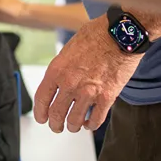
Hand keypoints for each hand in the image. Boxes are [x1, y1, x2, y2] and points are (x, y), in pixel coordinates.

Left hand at [34, 16, 138, 132]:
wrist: (121, 34)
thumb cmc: (97, 35)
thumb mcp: (69, 49)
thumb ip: (62, 68)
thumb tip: (58, 82)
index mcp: (57, 70)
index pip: (41, 99)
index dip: (40, 113)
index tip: (42, 118)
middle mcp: (70, 84)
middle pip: (56, 114)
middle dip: (55, 124)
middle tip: (56, 127)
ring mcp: (88, 92)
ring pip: (74, 121)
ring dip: (72, 126)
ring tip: (74, 126)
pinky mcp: (107, 98)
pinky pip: (95, 120)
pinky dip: (91, 125)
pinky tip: (89, 123)